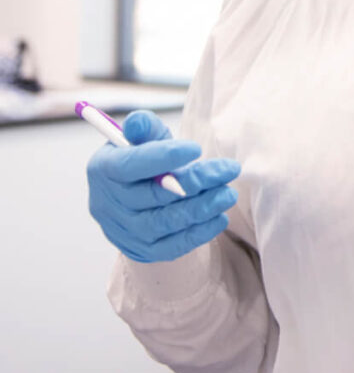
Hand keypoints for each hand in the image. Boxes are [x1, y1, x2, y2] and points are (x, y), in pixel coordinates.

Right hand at [86, 110, 240, 262]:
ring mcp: (122, 230)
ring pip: (163, 223)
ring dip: (201, 209)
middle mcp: (108, 203)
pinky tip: (220, 218)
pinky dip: (198, 234)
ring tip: (228, 194)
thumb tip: (138, 123)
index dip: (163, 157)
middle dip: (196, 182)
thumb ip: (144, 126)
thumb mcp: (145, 136)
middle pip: (153, 195)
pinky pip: (170, 247)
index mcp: (104, 168)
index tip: (197, 148)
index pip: (130, 165)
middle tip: (229, 170)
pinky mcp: (140, 250)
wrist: (139, 192)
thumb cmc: (146, 156)